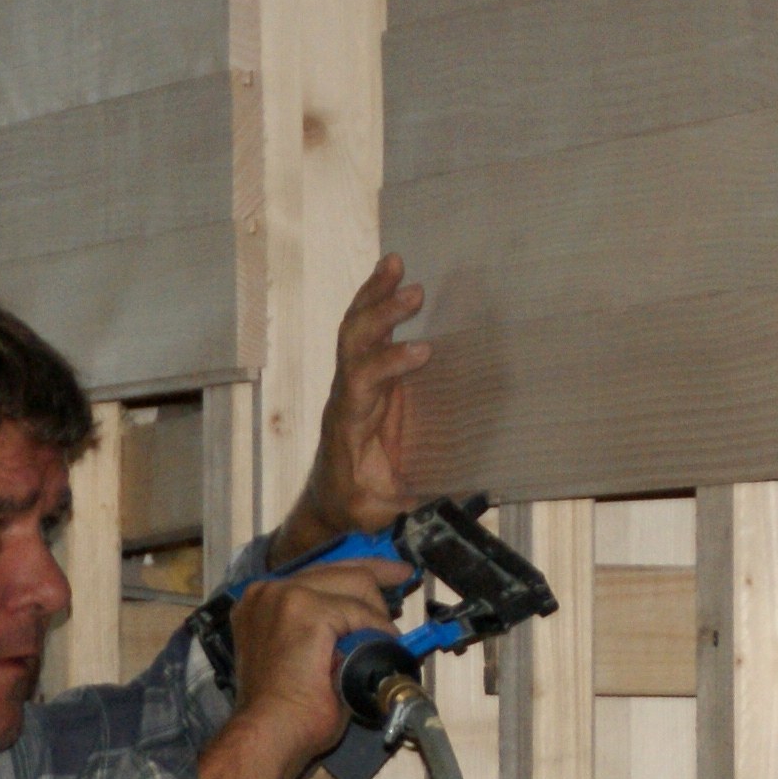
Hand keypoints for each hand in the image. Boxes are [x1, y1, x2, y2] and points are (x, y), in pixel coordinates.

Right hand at [195, 557, 406, 778]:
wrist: (271, 734)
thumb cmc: (286, 711)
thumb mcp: (300, 655)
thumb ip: (322, 631)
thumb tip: (363, 627)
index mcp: (262, 601)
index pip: (318, 572)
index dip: (358, 569)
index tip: (388, 572)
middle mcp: (268, 591)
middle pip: (339, 569)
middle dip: (378, 575)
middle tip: (405, 576)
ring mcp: (286, 596)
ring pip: (354, 585)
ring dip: (377, 615)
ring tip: (385, 641)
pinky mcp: (307, 611)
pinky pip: (360, 612)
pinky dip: (377, 630)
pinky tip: (382, 647)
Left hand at [269, 254, 429, 567]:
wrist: (330, 498)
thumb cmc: (355, 504)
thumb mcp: (377, 515)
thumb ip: (405, 509)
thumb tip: (447, 509)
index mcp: (348, 424)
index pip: (363, 384)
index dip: (390, 364)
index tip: (425, 350)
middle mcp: (346, 395)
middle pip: (354, 344)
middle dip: (381, 316)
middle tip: (415, 293)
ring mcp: (353, 381)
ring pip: (355, 328)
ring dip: (375, 295)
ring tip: (396, 263)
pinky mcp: (365, 374)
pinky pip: (366, 329)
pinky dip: (376, 297)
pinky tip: (391, 269)